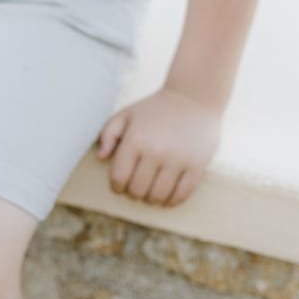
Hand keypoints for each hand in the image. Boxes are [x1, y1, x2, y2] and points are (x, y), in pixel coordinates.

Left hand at [96, 87, 221, 206]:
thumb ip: (108, 133)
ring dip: (151, 199)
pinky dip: (171, 201)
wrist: (194, 97)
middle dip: (133, 193)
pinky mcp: (197, 166)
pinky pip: (181, 195)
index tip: (119, 186)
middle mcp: (156, 151)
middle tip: (136, 188)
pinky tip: (167, 195)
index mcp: (136, 139)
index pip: (119, 177)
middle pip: (137, 191)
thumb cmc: (155, 108)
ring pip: (158, 197)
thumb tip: (101, 158)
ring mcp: (177, 160)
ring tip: (150, 193)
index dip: (116, 186)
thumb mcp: (127, 114)